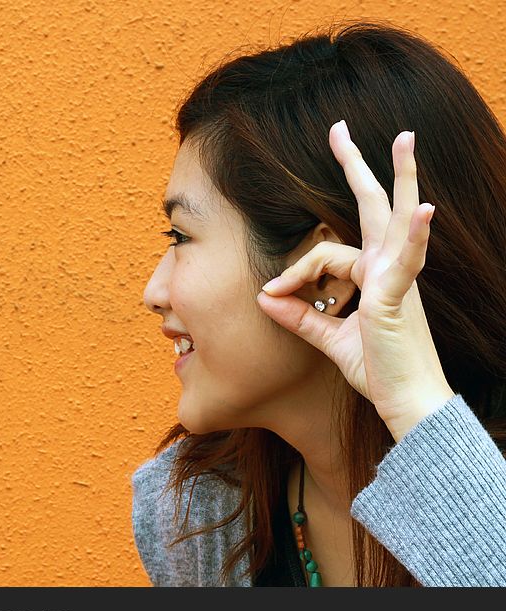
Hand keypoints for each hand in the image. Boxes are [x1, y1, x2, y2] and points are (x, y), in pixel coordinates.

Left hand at [255, 120, 453, 441]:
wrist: (407, 404)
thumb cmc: (377, 371)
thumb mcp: (329, 340)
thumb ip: (300, 317)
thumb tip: (264, 298)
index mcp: (374, 276)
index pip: (324, 254)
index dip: (294, 273)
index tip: (271, 295)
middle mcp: (389, 269)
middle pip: (374, 206)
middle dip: (357, 166)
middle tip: (340, 129)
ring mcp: (398, 279)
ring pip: (390, 221)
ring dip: (401, 177)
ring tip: (404, 139)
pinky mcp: (400, 298)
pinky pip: (407, 261)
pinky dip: (414, 235)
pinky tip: (423, 210)